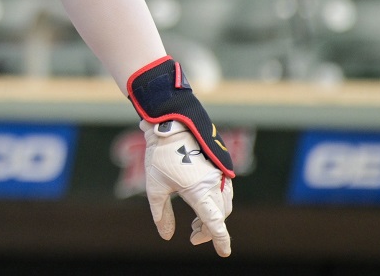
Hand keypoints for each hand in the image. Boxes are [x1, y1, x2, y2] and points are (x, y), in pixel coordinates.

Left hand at [143, 121, 232, 256]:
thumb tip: (167, 236)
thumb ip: (161, 214)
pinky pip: (224, 192)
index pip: (215, 223)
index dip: (220, 240)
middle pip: (219, 216)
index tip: (223, 253)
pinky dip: (217, 204)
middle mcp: (214, 184)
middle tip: (192, 236)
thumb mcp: (154, 188)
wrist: (169, 125)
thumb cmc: (159, 156)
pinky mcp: (219, 167)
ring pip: (223, 204)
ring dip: (213, 217)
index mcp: (199, 191)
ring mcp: (219, 174)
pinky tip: (202, 205)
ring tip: (195, 225)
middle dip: (209, 230)